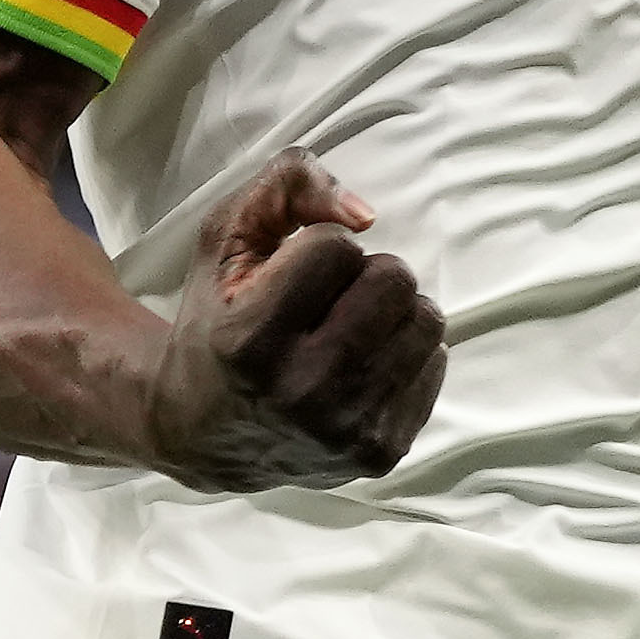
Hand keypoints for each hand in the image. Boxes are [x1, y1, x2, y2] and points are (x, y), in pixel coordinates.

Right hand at [140, 152, 443, 492]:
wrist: (203, 432)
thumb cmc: (216, 320)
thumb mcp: (225, 238)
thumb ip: (287, 186)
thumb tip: (366, 213)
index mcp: (251, 339)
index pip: (337, 246)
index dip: (317, 245)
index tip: (290, 274)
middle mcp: (301, 391)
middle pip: (395, 279)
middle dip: (364, 274)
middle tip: (326, 301)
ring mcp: (346, 429)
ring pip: (427, 320)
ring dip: (391, 311)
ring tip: (347, 329)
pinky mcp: (381, 452)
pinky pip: (436, 363)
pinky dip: (403, 352)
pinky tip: (360, 367)